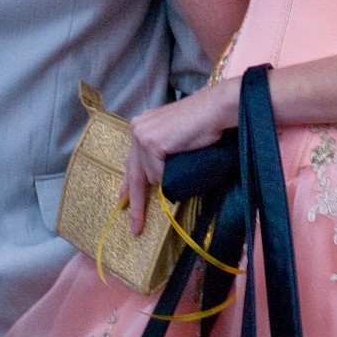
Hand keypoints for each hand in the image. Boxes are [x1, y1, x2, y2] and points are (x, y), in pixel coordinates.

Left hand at [123, 78, 238, 232]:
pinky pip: (159, 174)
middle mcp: (137, 128)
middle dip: (134, 201)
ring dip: (166, 177)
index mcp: (142, 125)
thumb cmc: (204, 124)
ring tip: (182, 163)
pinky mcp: (151, 144)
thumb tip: (159, 177)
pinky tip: (182, 156)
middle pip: (133, 172)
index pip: (132, 161)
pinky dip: (171, 173)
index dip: (128, 184)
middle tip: (135, 226)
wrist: (214, 110)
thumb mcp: (175, 139)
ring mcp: (142, 136)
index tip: (123, 201)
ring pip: (150, 175)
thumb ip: (162, 151)